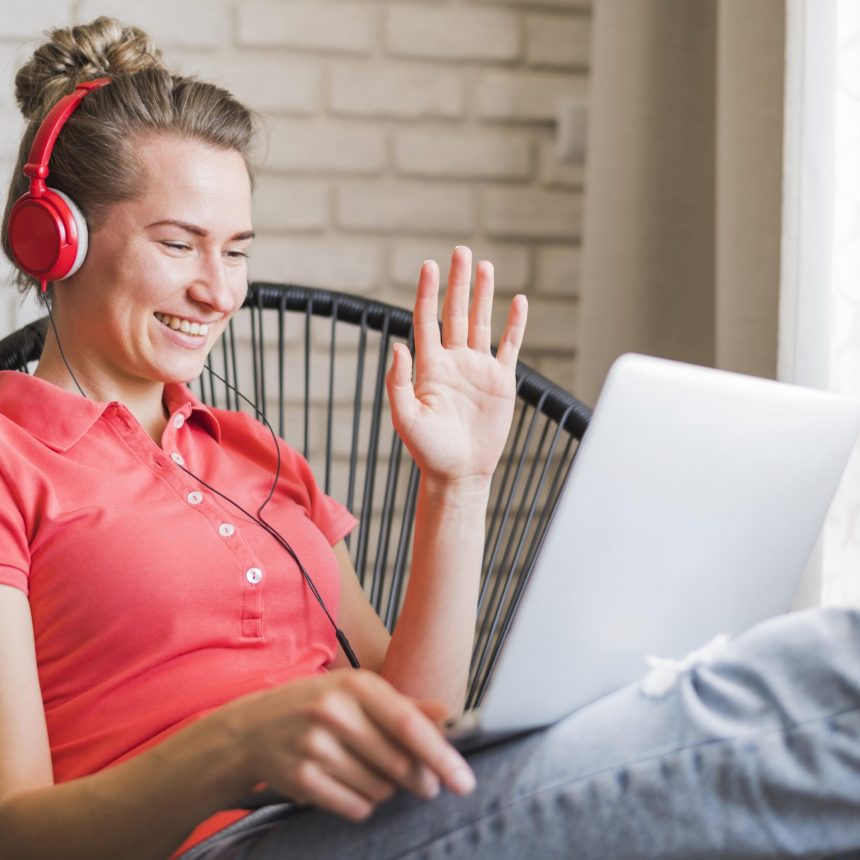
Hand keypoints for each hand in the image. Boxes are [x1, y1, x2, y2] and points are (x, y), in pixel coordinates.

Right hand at [219, 669, 475, 820]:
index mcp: (355, 685)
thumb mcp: (357, 692)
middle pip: (398, 763)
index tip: (463, 781)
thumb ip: (404, 704)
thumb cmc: (317, 705)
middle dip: (420, 780)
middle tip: (426, 785)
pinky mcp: (301, 780)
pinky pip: (355, 807)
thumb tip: (448, 714)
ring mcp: (314, 746)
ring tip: (371, 772)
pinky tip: (349, 785)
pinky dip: (362, 804)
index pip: (409, 725)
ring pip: (379, 789)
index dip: (440, 755)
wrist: (251, 729)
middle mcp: (334, 712)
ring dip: (387, 790)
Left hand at [386, 246, 527, 485]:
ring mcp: (478, 369)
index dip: (428, 292)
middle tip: (461, 251)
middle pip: (456, 312)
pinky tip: (518, 301)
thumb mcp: (405, 417)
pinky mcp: (501, 381)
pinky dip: (515, 324)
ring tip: (484, 265)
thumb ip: (399, 381)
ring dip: (484, 294)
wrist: (460, 473)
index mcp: (429, 366)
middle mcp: (453, 361)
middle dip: (458, 282)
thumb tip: (398, 344)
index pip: (427, 319)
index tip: (429, 265)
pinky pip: (509, 346)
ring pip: (482, 322)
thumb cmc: (428, 449)